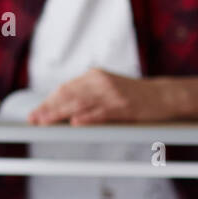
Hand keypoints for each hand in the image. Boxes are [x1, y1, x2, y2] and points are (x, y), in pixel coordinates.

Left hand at [28, 68, 173, 124]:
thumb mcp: (106, 87)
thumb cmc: (131, 94)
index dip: (48, 101)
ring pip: (80, 103)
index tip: (34, 112)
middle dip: (48, 108)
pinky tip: (75, 122)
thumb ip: (85, 93)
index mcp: (93, 76)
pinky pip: (102, 112)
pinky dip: (87, 117)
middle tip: (34, 119)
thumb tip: (59, 107)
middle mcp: (100, 82)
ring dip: (60, 114)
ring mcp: (112, 94)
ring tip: (46, 121)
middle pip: (68, 95)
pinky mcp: (124, 106)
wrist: (163, 95)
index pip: (64, 89)